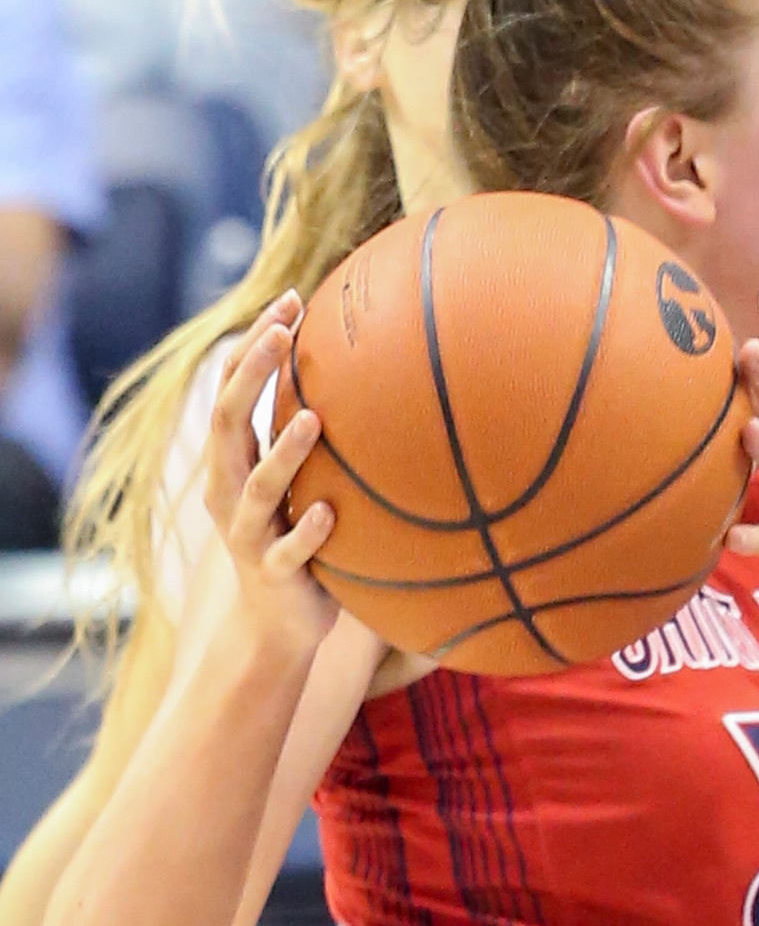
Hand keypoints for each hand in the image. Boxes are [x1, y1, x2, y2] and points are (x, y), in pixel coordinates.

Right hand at [206, 295, 340, 666]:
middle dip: (251, 374)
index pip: (230, 391)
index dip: (252, 346)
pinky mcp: (276, 575)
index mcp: (230, 462)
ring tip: (314, 419)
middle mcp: (229, 492)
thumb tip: (364, 359)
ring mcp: (249, 535)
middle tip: (281, 332)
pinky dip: (308, 531)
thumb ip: (303, 427)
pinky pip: (290, 551)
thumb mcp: (289, 478)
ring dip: (285, 452)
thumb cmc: (291, 530)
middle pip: (227, 424)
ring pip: (259, 488)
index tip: (288, 300)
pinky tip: (331, 512)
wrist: (275, 625)